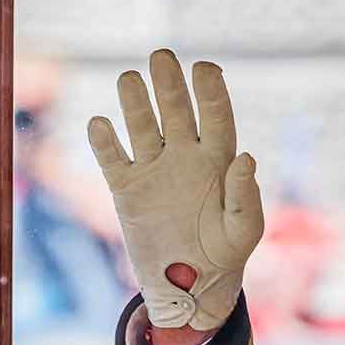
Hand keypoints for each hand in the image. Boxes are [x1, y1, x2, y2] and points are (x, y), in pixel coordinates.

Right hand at [87, 49, 263, 330]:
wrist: (188, 287)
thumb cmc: (225, 256)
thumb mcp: (243, 232)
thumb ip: (245, 197)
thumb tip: (246, 158)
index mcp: (218, 160)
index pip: (216, 116)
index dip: (211, 91)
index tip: (204, 68)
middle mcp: (185, 156)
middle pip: (176, 110)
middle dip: (169, 84)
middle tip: (161, 57)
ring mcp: (153, 169)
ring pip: (142, 126)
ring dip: (135, 103)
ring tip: (129, 79)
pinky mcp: (126, 189)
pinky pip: (112, 159)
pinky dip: (104, 142)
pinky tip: (99, 124)